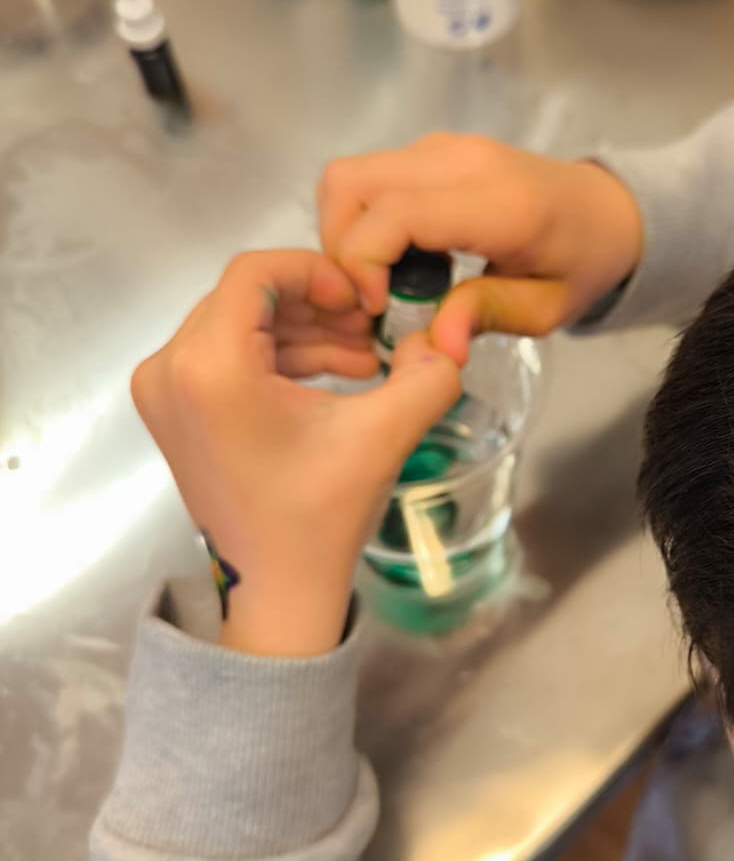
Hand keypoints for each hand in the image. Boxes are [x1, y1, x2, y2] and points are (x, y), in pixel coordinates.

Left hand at [132, 250, 460, 656]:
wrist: (277, 589)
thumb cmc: (320, 517)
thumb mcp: (384, 434)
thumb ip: (428, 373)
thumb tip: (442, 339)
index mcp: (209, 368)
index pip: (256, 272)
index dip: (317, 272)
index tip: (362, 301)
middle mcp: (170, 370)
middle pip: (246, 296)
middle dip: (314, 302)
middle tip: (369, 327)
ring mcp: (163, 392)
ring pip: (238, 322)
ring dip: (301, 328)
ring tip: (361, 355)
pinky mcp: (172, 410)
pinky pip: (226, 353)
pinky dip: (278, 353)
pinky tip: (332, 374)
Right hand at [319, 135, 643, 363]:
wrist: (608, 210)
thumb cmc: (581, 264)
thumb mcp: (545, 309)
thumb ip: (486, 317)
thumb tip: (438, 349)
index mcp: (498, 203)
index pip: (395, 214)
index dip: (363, 263)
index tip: (374, 309)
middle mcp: (462, 161)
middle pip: (351, 184)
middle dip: (341, 249)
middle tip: (369, 299)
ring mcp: (444, 147)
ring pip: (350, 176)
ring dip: (346, 233)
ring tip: (380, 281)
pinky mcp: (433, 149)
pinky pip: (371, 176)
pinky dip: (363, 219)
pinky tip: (398, 258)